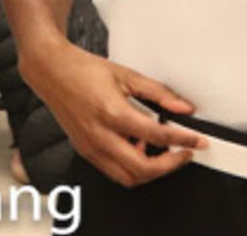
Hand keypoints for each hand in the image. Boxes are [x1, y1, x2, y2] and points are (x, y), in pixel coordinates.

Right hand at [21, 38, 204, 186]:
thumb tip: (183, 107)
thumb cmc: (82, 69)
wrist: (51, 70)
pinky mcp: (85, 151)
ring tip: (160, 152)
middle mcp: (100, 135)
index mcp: (112, 112)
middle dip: (170, 165)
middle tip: (183, 153)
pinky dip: (131, 167)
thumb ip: (157, 93)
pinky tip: (137, 149)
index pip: (157, 135)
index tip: (196, 141)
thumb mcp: (125, 74)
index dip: (183, 140)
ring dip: (150, 171)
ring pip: (127, 177)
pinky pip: (113, 171)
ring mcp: (90, 147)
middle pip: (142, 169)